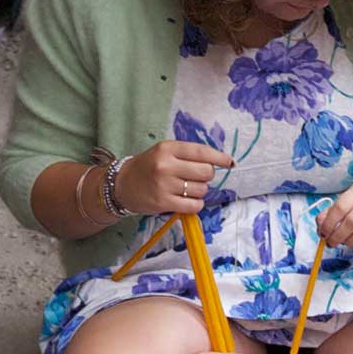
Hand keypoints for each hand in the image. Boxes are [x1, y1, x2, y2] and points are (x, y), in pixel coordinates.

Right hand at [116, 139, 233, 216]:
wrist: (122, 185)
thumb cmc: (148, 166)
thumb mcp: (164, 152)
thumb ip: (187, 154)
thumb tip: (217, 161)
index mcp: (168, 148)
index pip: (201, 152)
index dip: (219, 157)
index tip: (230, 162)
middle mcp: (166, 165)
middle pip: (206, 172)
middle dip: (207, 176)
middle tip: (197, 178)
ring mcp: (164, 185)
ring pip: (201, 190)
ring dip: (200, 191)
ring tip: (186, 189)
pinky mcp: (164, 202)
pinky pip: (194, 205)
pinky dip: (196, 204)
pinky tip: (188, 201)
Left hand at [318, 178, 352, 252]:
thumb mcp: (351, 197)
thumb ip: (333, 209)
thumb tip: (320, 223)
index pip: (341, 206)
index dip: (329, 223)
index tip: (323, 232)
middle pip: (352, 221)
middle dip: (338, 235)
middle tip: (331, 242)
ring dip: (350, 241)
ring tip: (344, 242)